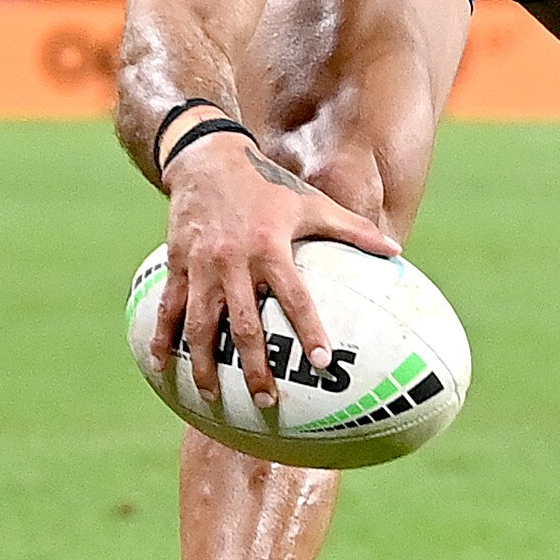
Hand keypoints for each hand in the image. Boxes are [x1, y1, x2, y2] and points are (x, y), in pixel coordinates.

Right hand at [148, 134, 399, 408]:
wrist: (207, 157)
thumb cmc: (268, 184)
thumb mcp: (311, 201)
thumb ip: (354, 230)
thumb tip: (397, 252)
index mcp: (271, 246)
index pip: (294, 295)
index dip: (309, 328)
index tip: (322, 362)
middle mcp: (234, 261)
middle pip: (243, 324)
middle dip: (254, 366)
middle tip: (267, 401)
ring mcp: (201, 266)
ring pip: (200, 324)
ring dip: (204, 364)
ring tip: (213, 397)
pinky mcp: (177, 265)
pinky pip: (167, 308)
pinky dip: (162, 339)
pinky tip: (163, 368)